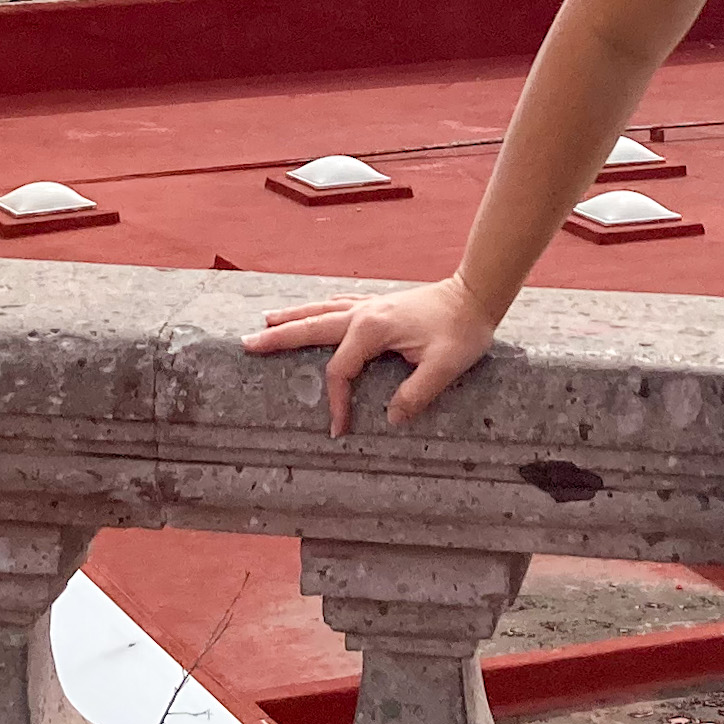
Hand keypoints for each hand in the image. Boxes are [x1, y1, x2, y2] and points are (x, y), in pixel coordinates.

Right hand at [246, 278, 504, 436]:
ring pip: (321, 312)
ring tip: (266, 321)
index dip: (335, 402)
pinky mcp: (379, 306)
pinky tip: (311, 311)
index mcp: (372, 328)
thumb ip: (416, 394)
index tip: (339, 428)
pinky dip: (317, 310)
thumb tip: (390, 419)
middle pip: (312, 327)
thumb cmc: (462, 330)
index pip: (340, 370)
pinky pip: (337, 307)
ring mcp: (369, 306)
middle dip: (280, 337)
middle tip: (247, 343)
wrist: (476, 295)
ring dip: (293, 318)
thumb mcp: (444, 366)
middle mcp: (363, 313)